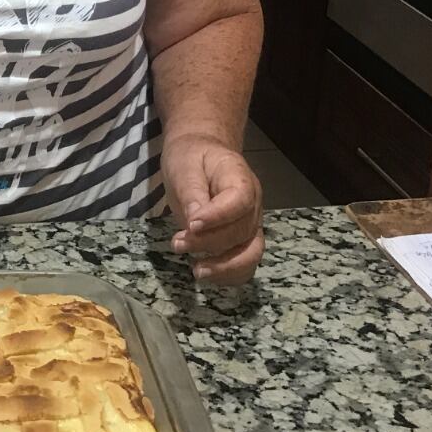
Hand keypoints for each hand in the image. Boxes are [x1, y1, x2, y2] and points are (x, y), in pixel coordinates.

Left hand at [163, 132, 263, 285]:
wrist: (202, 156)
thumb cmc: (192, 158)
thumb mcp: (184, 165)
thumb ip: (191, 191)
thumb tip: (193, 222)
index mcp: (240, 178)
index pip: (239, 201)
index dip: (218, 217)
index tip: (191, 225)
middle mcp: (253, 205)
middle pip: (241, 231)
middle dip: (208, 243)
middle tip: (178, 243)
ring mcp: (251, 225)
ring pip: (250, 254)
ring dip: (224, 267)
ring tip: (196, 271)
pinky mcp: (243, 241)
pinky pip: (246, 265)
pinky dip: (229, 276)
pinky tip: (207, 276)